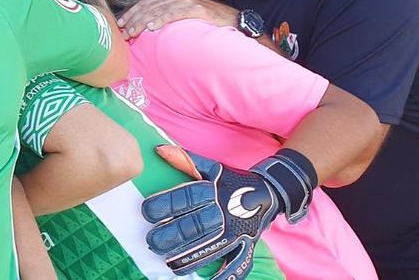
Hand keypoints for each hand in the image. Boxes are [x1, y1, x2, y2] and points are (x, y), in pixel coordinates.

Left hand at [116, 0, 236, 37]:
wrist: (236, 21)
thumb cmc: (209, 22)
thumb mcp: (185, 19)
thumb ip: (169, 19)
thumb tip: (149, 30)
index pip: (147, 3)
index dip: (132, 13)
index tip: (120, 23)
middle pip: (149, 6)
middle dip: (134, 18)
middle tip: (123, 31)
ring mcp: (188, 2)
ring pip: (159, 9)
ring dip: (143, 21)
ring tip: (132, 31)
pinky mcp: (198, 9)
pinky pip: (176, 13)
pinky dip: (162, 19)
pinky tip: (152, 27)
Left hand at [142, 150, 278, 279]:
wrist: (271, 190)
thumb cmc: (234, 181)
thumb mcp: (213, 168)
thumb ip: (185, 161)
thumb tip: (158, 150)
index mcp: (213, 192)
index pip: (185, 198)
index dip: (164, 204)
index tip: (147, 212)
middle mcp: (224, 212)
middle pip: (194, 225)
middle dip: (171, 234)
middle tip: (152, 241)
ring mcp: (236, 230)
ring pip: (211, 247)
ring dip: (190, 256)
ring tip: (169, 263)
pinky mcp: (247, 243)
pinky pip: (238, 263)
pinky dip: (227, 275)